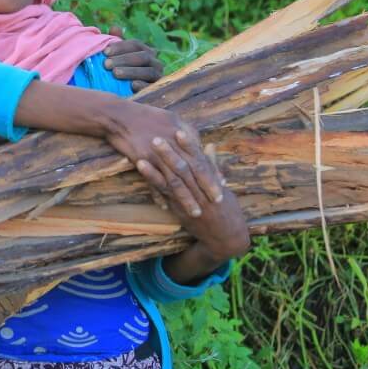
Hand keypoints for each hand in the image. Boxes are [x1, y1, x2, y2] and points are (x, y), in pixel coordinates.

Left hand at [103, 25, 163, 89]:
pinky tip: (132, 86)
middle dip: (124, 59)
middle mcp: (155, 63)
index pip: (136, 44)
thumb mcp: (117, 58)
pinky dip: (143, 85)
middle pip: (143, 57)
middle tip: (106, 64)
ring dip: (131, 71)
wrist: (128, 95)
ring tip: (115, 73)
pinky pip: (152, 87)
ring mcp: (158, 77)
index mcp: (146, 52)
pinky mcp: (157, 91)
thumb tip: (114, 27)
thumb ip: (116, 42)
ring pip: (149, 71)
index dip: (121, 46)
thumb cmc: (121, 72)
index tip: (105, 52)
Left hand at [139, 132, 250, 282]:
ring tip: (147, 149)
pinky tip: (141, 166)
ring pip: (173, 180)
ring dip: (160, 163)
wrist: (225, 237)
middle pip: (185, 169)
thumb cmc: (226, 209)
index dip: (190, 146)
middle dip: (171, 152)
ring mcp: (189, 201)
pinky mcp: (179, 210)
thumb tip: (209, 145)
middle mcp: (201, 191)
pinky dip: (152, 179)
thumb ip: (213, 165)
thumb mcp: (222, 187)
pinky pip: (164, 193)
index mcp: (212, 182)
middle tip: (156, 136)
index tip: (180, 131)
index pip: (200, 161)